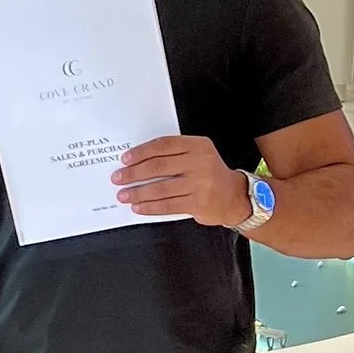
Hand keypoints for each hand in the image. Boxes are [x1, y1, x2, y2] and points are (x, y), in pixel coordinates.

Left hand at [111, 134, 247, 226]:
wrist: (234, 196)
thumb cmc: (209, 174)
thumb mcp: (198, 155)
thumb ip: (174, 154)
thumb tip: (137, 162)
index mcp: (197, 146)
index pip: (163, 145)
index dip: (141, 152)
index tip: (125, 159)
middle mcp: (200, 162)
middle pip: (159, 166)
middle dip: (134, 173)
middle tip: (118, 178)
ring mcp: (200, 184)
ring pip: (161, 188)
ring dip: (138, 192)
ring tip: (123, 194)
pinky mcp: (198, 203)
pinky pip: (168, 205)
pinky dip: (150, 207)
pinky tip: (138, 207)